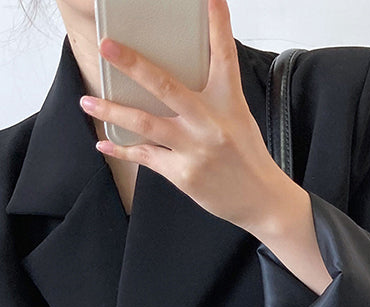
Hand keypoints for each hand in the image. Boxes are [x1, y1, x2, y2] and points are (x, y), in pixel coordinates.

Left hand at [79, 0, 292, 235]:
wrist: (262, 200)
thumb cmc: (248, 157)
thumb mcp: (238, 118)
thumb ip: (211, 98)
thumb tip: (174, 82)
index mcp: (229, 102)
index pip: (223, 56)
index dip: (217, 24)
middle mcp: (210, 122)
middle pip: (166, 87)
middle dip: (134, 65)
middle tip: (107, 46)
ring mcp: (195, 149)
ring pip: (146, 124)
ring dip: (112, 110)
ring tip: (88, 100)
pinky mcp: (184, 173)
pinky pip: (146, 157)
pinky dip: (123, 149)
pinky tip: (106, 142)